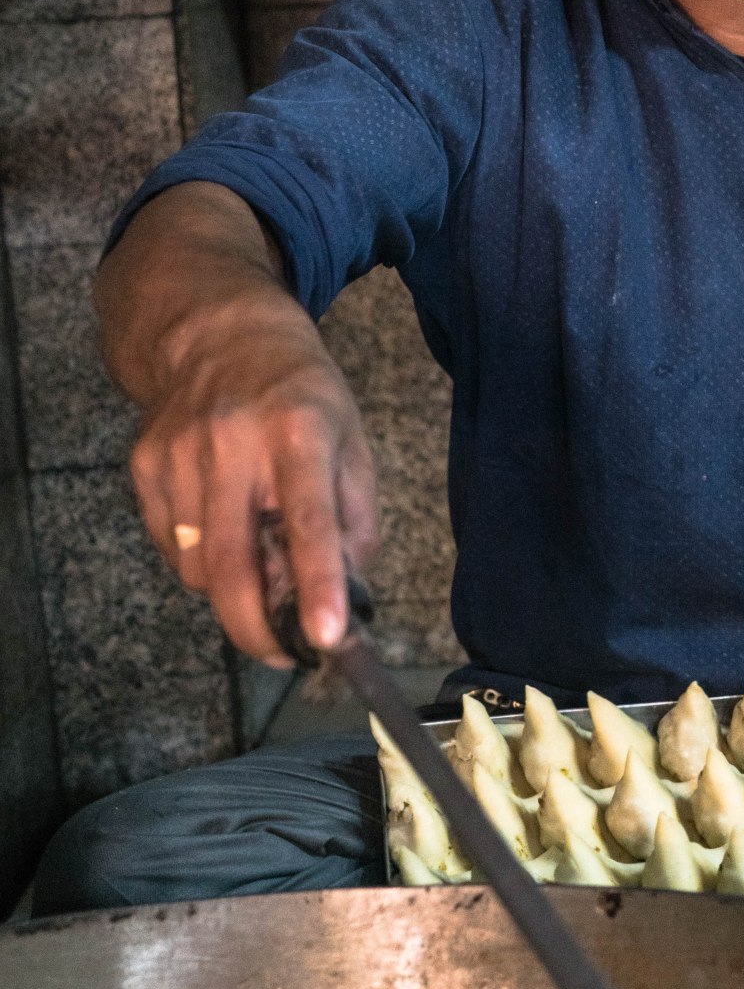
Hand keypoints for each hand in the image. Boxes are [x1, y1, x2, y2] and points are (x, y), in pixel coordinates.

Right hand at [128, 310, 378, 666]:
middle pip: (233, 563)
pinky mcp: (144, 464)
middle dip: (257, 628)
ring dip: (230, 590)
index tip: (326, 638)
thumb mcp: (352, 443)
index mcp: (299, 430)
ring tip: (258, 560)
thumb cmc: (302, 396)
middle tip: (283, 655)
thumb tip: (346, 600)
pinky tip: (223, 531)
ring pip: (197, 567)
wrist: (217, 333)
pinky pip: (170, 548)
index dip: (318, 583)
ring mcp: (178, 453)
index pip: (310, 520)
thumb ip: (355, 523)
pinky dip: (200, 562)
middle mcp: (232, 441)